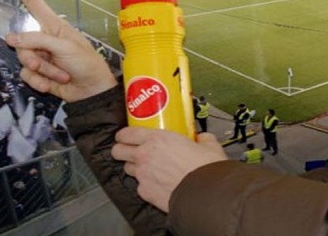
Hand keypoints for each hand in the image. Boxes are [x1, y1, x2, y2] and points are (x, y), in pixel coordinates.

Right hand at [5, 0, 117, 101]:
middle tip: (42, 64)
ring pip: (23, 60)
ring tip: (60, 75)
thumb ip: (37, 40)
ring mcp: (42, 57)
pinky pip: (26, 75)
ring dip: (42, 71)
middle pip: (22, 42)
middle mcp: (45, 40)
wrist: (91, 91)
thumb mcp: (65, 48)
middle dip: (32, 57)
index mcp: (55, 27)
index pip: (36, 6)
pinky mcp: (39, 73)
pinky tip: (50, 85)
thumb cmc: (86, 64)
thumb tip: (10, 38)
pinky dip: (38, 82)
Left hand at [112, 128, 227, 211]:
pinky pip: (140, 186)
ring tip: (148, 168)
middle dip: (121, 150)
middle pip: (118, 151)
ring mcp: (143, 175)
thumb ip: (203, 139)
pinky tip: (158, 183)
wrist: (204, 194)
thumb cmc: (205, 169)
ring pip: (127, 168)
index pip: (127, 133)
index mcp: (157, 139)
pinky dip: (146, 184)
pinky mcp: (145, 192)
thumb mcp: (209, 146)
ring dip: (135, 167)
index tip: (126, 136)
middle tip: (131, 150)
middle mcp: (144, 156)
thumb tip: (203, 138)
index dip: (124, 135)